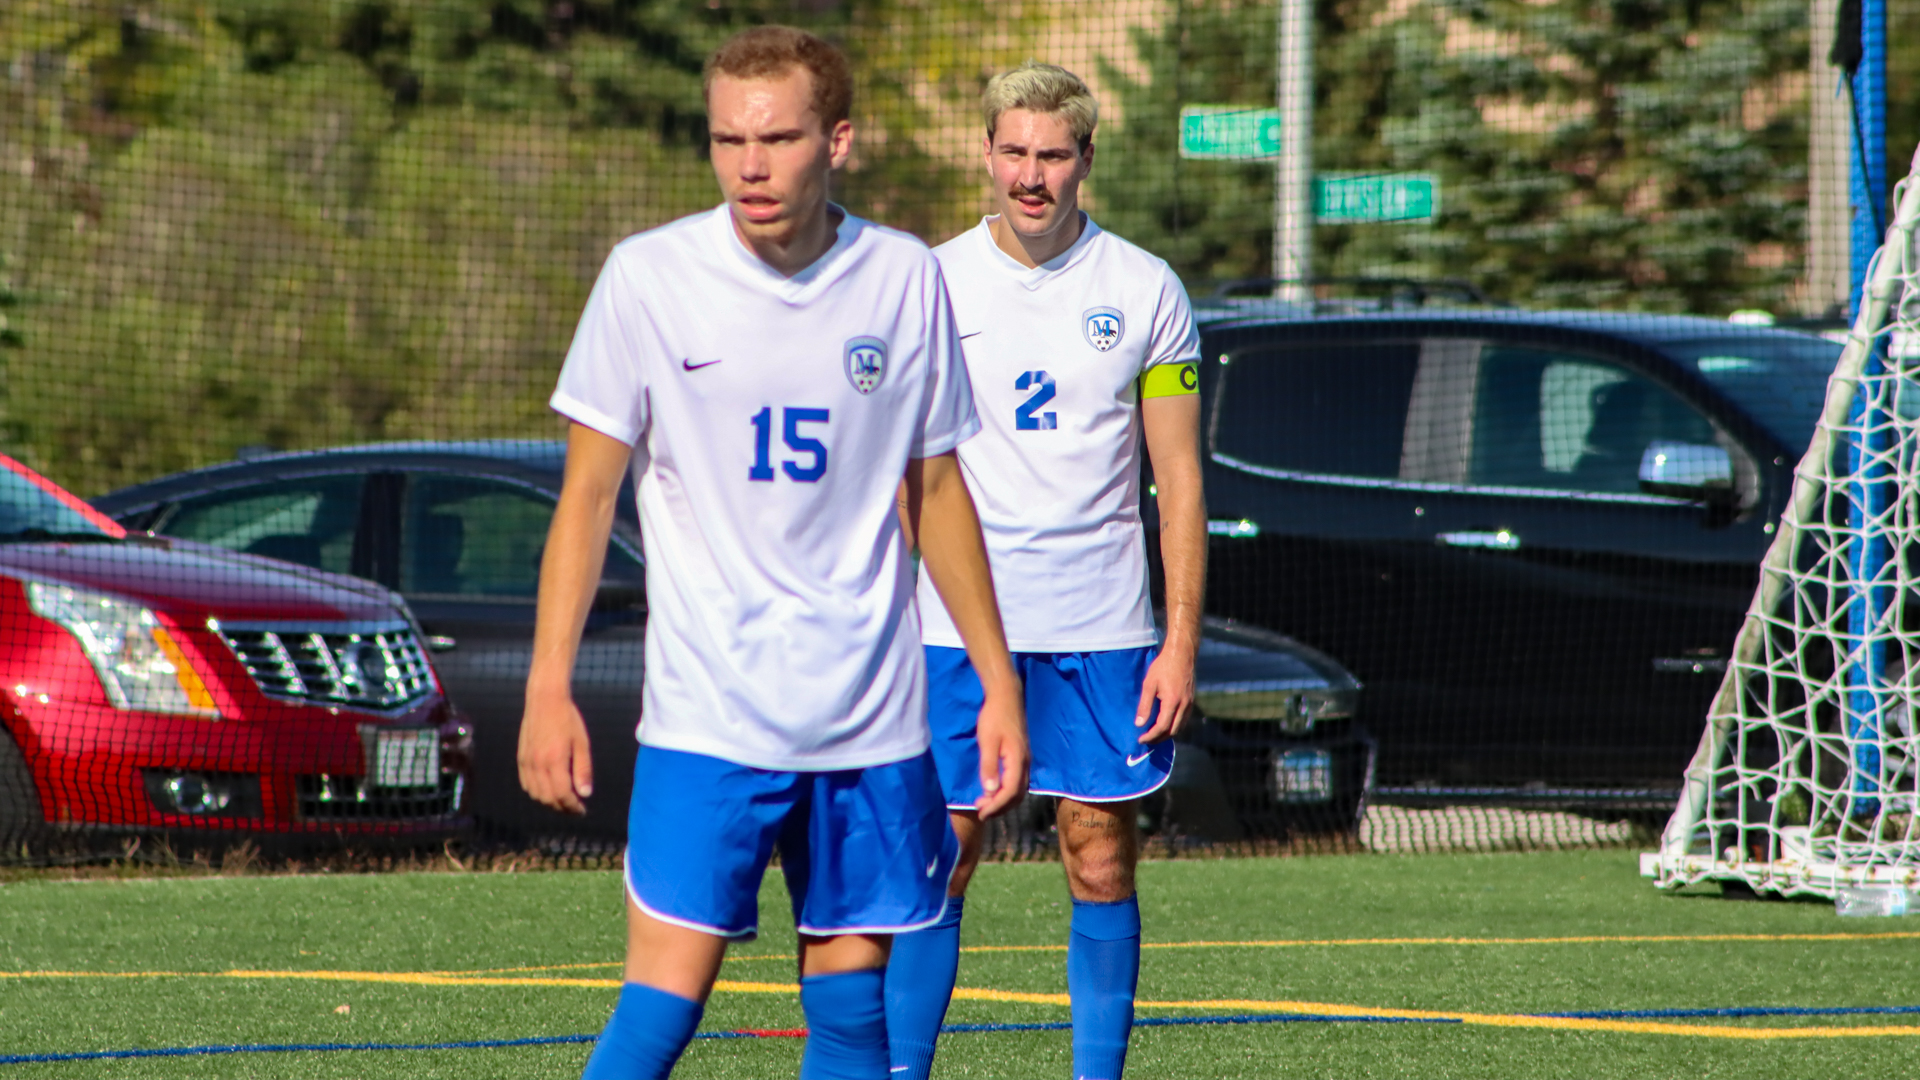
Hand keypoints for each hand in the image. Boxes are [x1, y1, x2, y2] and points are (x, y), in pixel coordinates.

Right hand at [518, 687, 593, 814]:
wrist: (545, 700)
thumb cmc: (568, 719)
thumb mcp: (582, 743)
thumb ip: (583, 769)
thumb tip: (585, 794)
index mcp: (555, 760)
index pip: (562, 794)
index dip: (572, 806)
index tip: (582, 810)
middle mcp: (538, 763)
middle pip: (548, 798)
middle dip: (562, 807)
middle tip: (575, 808)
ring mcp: (527, 761)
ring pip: (535, 794)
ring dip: (549, 801)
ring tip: (563, 800)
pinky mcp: (521, 758)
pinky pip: (526, 784)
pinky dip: (536, 792)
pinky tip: (548, 789)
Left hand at [974, 684, 1028, 819]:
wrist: (1006, 696)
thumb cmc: (994, 717)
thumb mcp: (987, 741)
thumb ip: (989, 766)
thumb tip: (989, 791)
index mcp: (1018, 760)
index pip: (1010, 792)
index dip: (996, 806)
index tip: (981, 813)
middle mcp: (1025, 763)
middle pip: (1017, 795)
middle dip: (1000, 807)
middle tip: (980, 811)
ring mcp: (1025, 760)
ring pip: (1019, 789)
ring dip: (1003, 800)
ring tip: (985, 803)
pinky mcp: (1021, 756)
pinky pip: (1017, 781)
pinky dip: (1006, 791)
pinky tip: (993, 789)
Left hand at [1135, 645, 1195, 744]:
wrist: (1182, 654)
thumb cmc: (1163, 666)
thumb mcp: (1149, 684)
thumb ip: (1144, 705)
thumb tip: (1139, 724)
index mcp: (1172, 702)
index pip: (1162, 727)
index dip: (1150, 736)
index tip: (1140, 739)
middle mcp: (1184, 706)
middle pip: (1173, 731)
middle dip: (1159, 739)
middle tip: (1146, 740)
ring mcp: (1190, 704)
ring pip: (1180, 727)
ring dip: (1168, 734)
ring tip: (1154, 734)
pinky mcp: (1192, 701)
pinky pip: (1184, 720)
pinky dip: (1175, 726)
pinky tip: (1165, 723)